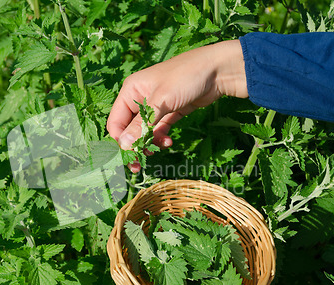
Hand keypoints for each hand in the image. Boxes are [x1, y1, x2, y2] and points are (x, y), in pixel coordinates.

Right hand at [107, 39, 247, 171]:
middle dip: (135, 145)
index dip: (121, 140)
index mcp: (131, 90)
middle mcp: (140, 98)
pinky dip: (161, 137)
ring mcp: (155, 106)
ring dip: (150, 142)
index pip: (116, 122)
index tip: (131, 154)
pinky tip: (169, 142)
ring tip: (161, 147)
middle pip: (129, 129)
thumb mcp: (161, 101)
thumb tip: (124, 146)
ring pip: (145, 131)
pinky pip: (159, 129)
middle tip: (138, 165)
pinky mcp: (170, 111)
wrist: (217, 70)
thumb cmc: (185, 78)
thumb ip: (141, 124)